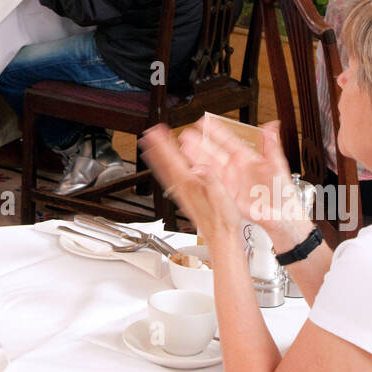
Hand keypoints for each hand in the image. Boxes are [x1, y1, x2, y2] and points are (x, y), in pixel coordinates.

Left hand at [140, 124, 245, 252]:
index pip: (172, 160)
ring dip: (156, 158)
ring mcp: (181, 194)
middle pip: (164, 164)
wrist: (221, 238)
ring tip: (148, 146)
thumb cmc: (223, 220)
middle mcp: (182, 189)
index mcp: (190, 184)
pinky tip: (163, 168)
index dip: (163, 145)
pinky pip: (169, 181)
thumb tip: (199, 167)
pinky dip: (163, 170)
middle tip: (147, 133)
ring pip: (164, 172)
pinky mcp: (184, 199)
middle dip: (156, 148)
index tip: (155, 132)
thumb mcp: (222, 197)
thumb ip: (210, 180)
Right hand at [169, 117, 307, 252]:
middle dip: (199, 143)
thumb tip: (272, 126)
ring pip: (209, 167)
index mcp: (246, 158)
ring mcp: (229, 181)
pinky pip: (212, 184)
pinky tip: (194, 171)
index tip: (204, 122)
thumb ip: (272, 145)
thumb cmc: (282, 192)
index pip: (228, 141)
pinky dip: (202, 178)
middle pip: (213, 152)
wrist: (282, 215)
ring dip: (196, 158)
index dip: (216, 131)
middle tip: (186, 135)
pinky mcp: (227, 194)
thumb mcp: (278, 165)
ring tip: (185, 149)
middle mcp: (234, 168)